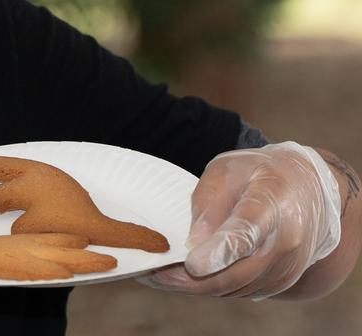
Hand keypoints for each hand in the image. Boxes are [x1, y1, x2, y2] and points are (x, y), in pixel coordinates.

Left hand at [141, 141, 341, 299]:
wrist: (311, 192)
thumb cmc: (260, 175)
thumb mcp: (229, 170)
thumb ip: (209, 201)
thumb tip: (194, 241)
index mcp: (270, 204)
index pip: (246, 233)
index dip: (219, 252)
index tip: (192, 264)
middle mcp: (285, 242)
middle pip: (235, 273)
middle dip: (189, 279)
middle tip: (150, 273)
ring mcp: (286, 267)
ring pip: (232, 288)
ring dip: (194, 285)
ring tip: (159, 273)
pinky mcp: (281, 283)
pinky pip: (238, 291)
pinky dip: (209, 286)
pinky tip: (185, 275)